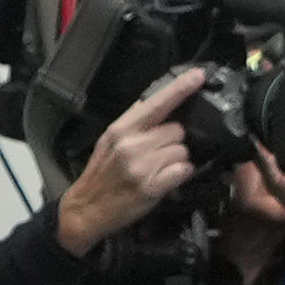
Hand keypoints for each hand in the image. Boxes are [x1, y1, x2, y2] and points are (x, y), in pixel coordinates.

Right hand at [49, 71, 207, 250]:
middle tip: (159, 154)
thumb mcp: (110, 141)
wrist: (86, 209)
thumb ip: (134, 123)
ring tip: (160, 169)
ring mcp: (142, 165)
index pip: (156, 102)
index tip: (199, 75)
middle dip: (174, 141)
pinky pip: (183, 170)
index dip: (180, 88)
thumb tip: (161, 103)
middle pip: (177, 129)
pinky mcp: (152, 187)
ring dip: (177, 159)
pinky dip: (180, 174)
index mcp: (122, 128)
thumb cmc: (101, 175)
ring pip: (182, 150)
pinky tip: (166, 180)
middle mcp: (132, 144)